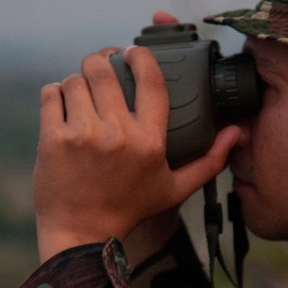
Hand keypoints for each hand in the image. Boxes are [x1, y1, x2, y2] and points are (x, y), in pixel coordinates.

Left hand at [33, 12, 239, 261]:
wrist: (82, 234)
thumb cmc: (129, 209)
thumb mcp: (175, 188)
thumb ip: (209, 161)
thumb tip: (237, 133)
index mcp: (150, 141)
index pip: (151, 80)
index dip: (140, 56)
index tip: (132, 52)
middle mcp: (118, 134)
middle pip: (104, 70)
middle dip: (99, 60)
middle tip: (99, 66)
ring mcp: (83, 135)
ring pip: (75, 80)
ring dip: (76, 81)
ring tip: (80, 93)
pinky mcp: (54, 139)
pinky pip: (51, 93)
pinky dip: (54, 93)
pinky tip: (60, 104)